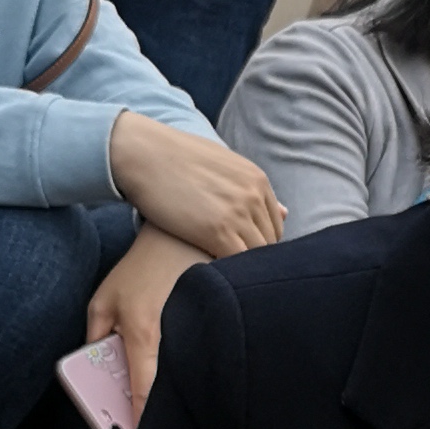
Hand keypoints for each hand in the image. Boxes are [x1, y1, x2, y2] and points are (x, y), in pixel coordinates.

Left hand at [85, 226, 203, 412]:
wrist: (184, 238)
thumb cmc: (141, 269)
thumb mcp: (104, 301)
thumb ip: (94, 338)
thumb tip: (94, 372)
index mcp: (142, 334)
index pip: (141, 393)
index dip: (138, 423)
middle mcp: (173, 338)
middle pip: (167, 392)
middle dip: (157, 414)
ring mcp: (197, 333)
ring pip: (186, 378)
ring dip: (176, 393)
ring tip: (166, 404)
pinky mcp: (212, 328)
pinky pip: (201, 361)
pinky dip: (192, 371)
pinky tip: (187, 373)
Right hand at [106, 111, 282, 259]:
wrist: (143, 153)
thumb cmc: (174, 158)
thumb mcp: (221, 165)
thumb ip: (251, 189)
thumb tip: (286, 212)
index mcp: (257, 180)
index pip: (274, 225)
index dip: (258, 242)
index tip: (237, 251)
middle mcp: (254, 196)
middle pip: (269, 242)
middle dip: (253, 257)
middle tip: (232, 270)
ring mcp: (238, 214)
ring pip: (256, 256)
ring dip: (242, 267)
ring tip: (222, 276)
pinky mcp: (217, 232)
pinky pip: (237, 263)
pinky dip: (229, 272)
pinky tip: (211, 274)